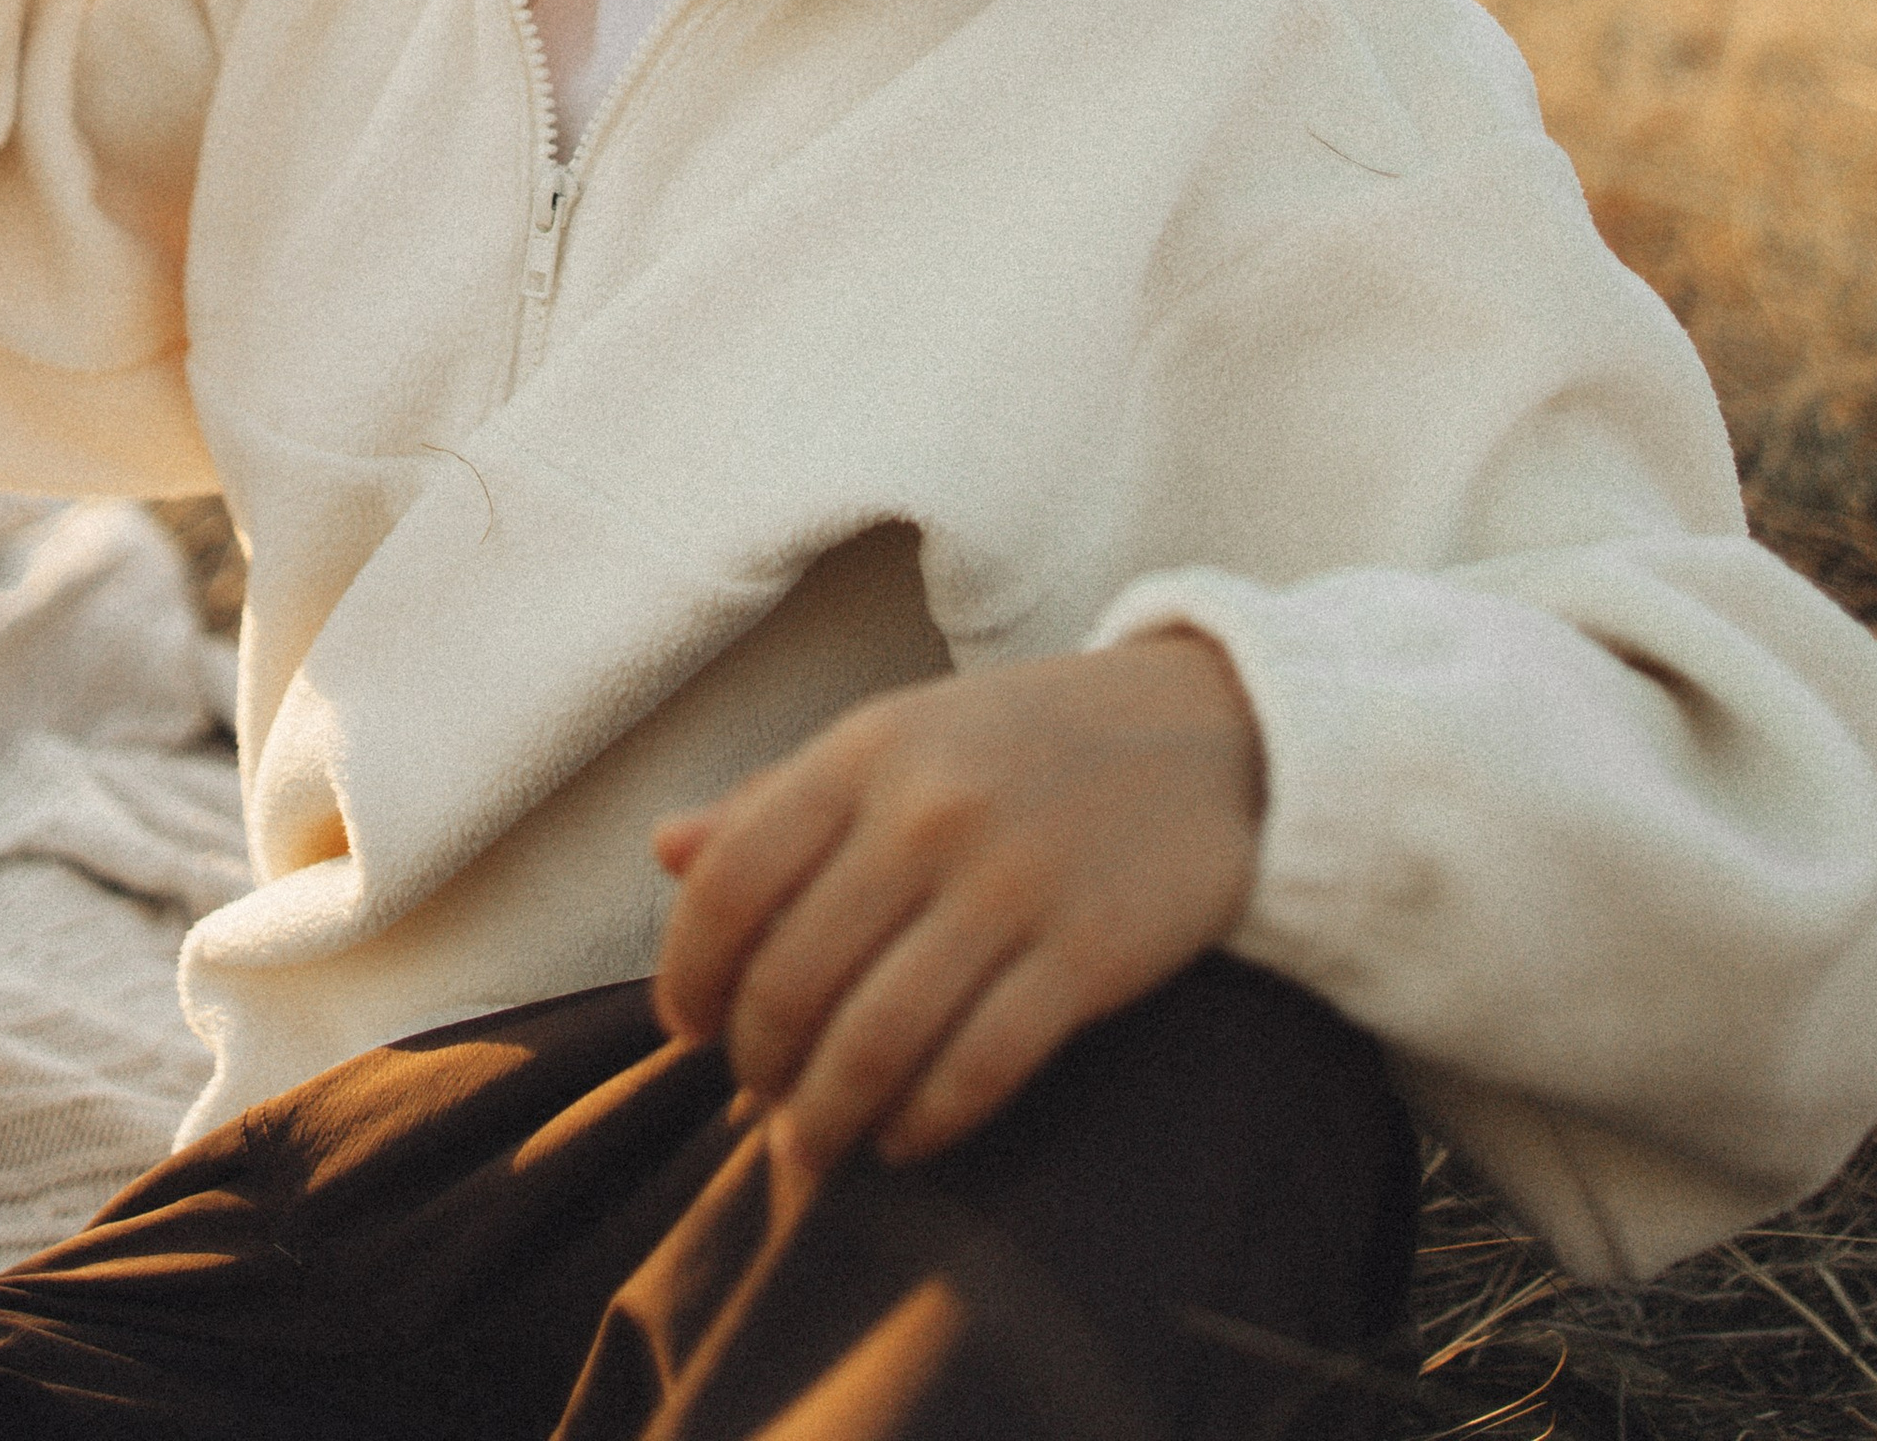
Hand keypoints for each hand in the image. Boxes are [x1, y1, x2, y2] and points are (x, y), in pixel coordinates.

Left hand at [650, 632, 1263, 1178]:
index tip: (688, 1025)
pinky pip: (976, 1069)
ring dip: (824, 1117)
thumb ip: (779, 799)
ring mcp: (1011, 884)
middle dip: (757, 1061)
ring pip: (873, 1041)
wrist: (1211, 735)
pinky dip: (921, 1122)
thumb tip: (664, 850)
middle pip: (790, 979)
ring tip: (812, 1142)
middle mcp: (927, 812)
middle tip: (760, 1091)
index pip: (728, 880)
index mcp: (866, 749)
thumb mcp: (899, 740)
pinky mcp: (1087, 954)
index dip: (690, 971)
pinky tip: (904, 1133)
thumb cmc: (1026, 745)